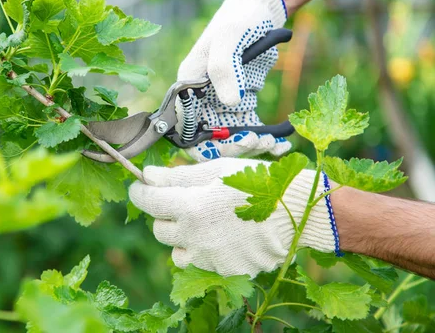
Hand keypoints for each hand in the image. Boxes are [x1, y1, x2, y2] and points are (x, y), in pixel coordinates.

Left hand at [129, 158, 337, 277]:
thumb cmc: (258, 182)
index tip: (140, 186)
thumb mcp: (216, 169)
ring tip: (203, 222)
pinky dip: (206, 250)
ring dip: (182, 238)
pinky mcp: (226, 270)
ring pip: (178, 252)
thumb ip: (177, 175)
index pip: (147, 202)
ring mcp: (210, 258)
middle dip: (165, 214)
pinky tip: (224, 235)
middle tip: (183, 201)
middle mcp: (195, 238)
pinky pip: (203, 263)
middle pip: (159, 229)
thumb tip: (147, 176)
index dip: (140, 192)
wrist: (299, 212)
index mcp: (190, 207)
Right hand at [177, 0, 290, 160]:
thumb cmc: (240, 19)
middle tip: (258, 142)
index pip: (186, 128)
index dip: (207, 143)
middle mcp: (200, 99)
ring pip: (229, 139)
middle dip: (233, 148)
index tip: (236, 139)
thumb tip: (230, 103)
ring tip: (273, 142)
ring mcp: (220, 102)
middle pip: (208, 140)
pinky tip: (282, 143)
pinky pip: (247, 129)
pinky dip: (264, 140)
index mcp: (188, 86)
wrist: (261, 9)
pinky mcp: (240, 103)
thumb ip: (223, 68)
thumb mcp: (229, 37)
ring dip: (250, 147)